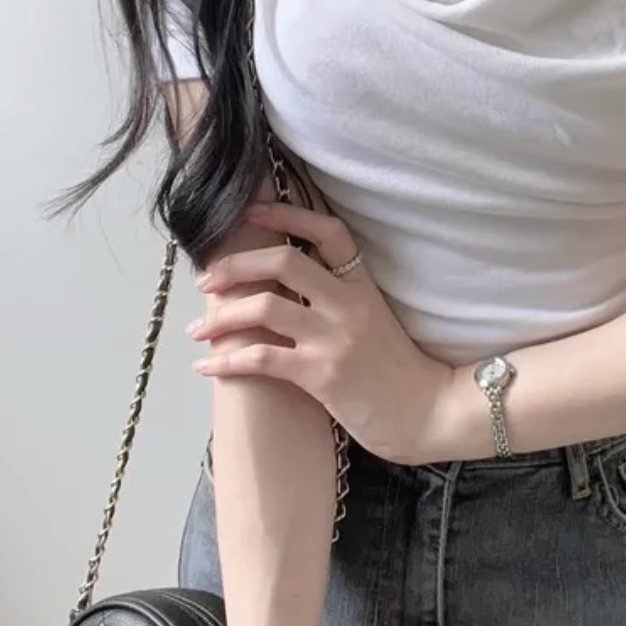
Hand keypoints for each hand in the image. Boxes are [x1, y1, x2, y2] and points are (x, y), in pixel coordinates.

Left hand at [189, 201, 455, 465]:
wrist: (427, 412)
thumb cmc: (397, 371)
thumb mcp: (374, 321)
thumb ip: (337, 301)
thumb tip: (281, 291)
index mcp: (363, 284)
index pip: (328, 231)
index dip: (288, 215)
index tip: (250, 213)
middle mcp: (348, 302)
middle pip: (284, 260)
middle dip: (236, 265)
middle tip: (207, 280)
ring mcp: (335, 336)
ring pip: (264, 306)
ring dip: (221, 316)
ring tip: (198, 329)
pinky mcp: (321, 374)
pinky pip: (261, 357)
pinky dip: (226, 361)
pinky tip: (207, 367)